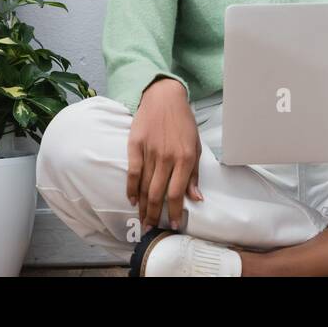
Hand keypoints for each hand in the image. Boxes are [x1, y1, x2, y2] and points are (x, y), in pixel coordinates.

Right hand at [127, 76, 203, 232]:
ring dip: (143, 206)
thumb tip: (196, 198)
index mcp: (185, 158)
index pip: (177, 193)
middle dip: (155, 215)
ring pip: (145, 186)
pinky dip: (131, 188)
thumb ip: (194, 174)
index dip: (174, 212)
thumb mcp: (195, 146)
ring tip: (143, 220)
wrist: (164, 97)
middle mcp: (167, 157)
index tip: (174, 225)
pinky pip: (132, 172)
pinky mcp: (135, 145)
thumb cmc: (183, 123)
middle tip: (152, 229)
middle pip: (158, 194)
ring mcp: (150, 151)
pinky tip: (132, 200)